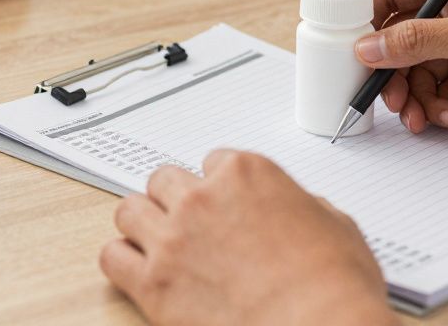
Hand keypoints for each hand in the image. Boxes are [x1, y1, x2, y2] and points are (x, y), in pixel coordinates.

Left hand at [101, 151, 396, 325]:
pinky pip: (112, 258)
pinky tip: (138, 270)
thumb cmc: (333, 287)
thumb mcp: (336, 224)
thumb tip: (296, 210)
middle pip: (165, 180)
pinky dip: (122, 261)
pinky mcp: (153, 284)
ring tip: (157, 241)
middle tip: (188, 221)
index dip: (219, 185)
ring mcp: (173, 240)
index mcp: (246, 174)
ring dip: (143, 224)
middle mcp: (202, 198)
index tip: (222, 202)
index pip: (214, 161)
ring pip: (129, 211)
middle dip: (176, 199)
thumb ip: (302, 205)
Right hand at [354, 0, 447, 134]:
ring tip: (421, 117)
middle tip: (385, 96)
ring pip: (416, 72)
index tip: (350, 48)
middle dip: (389, 70)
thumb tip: (366, 47)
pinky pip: (439, 94)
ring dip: (413, 96)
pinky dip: (436, 109)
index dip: (367, 19)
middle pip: (399, 39)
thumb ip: (419, 40)